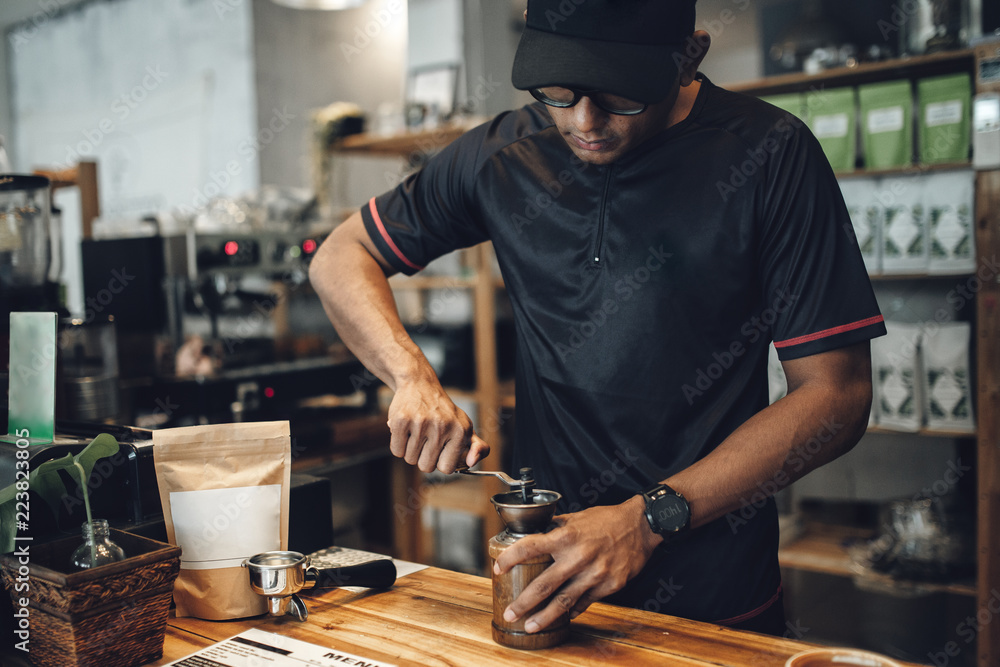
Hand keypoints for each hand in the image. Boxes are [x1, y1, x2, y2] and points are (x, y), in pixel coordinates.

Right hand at [386, 378, 489, 472]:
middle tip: (427, 438)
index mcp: (461, 430)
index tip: (441, 447)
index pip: (447, 468)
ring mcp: (421, 423)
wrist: (420, 384)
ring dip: (411, 450)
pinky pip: (396, 451)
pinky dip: (398, 444)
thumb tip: (471, 462)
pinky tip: (406, 429)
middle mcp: (442, 426)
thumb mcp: (465, 427)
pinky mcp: (401, 420)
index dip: (441, 461)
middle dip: (424, 457)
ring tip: (417, 431)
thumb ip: (478, 448)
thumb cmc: (443, 412)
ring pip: (410, 459)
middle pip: (426, 467)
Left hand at [493, 496, 660, 631]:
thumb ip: (555, 528)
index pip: (530, 547)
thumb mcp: (577, 517)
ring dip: (545, 617)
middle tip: (510, 613)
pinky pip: (584, 602)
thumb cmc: (607, 520)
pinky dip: (571, 611)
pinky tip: (562, 618)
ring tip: (530, 626)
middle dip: (524, 602)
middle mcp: (579, 557)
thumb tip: (535, 534)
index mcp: (567, 536)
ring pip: (564, 602)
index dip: (510, 558)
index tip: (498, 568)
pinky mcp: (609, 586)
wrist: (642, 526)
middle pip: (544, 585)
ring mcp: (594, 574)